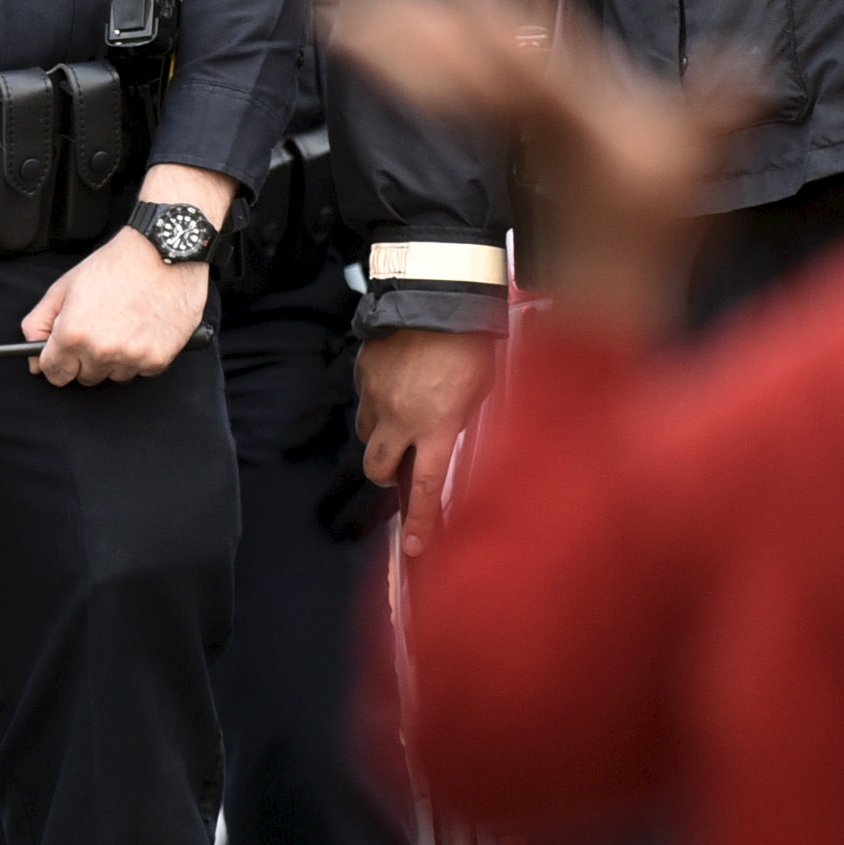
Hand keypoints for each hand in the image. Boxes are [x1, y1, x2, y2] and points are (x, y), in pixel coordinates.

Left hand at [22, 163, 229, 383]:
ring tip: (125, 326)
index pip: (54, 373)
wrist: (165, 253)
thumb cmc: (117, 265)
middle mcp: (100, 351)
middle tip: (100, 330)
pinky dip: (141, 356)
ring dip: (116, 359)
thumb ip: (38, 324)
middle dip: (87, 359)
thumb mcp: (65, 287)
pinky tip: (143, 330)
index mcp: (72, 334)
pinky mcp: (158, 360)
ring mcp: (131, 358)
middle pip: (85, 377)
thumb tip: (34, 360)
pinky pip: (141, 371)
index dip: (58, 361)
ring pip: (114, 376)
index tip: (66, 354)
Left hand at [324, 0, 760, 334]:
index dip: (495, 22)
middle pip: (448, 61)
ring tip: (326, 2)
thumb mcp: (701, 158)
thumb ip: (727, 109)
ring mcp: (500, 124)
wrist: (612, 284)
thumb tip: (754, 65)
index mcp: (568, 113)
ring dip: (378, 35)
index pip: (524, 60)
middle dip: (400, 22)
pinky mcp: (492, 132)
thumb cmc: (656, 220)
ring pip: (425, 74)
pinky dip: (395, 60)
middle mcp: (522, 116)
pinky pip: (430, 87)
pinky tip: (367, 38)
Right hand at [356, 329, 497, 555]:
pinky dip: (377, 400)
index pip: (427, 487)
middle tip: (401, 466)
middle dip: (387, 474)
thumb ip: (460, 420)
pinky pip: (364, 399)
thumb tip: (448, 435)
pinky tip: (397, 380)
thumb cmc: (470, 343)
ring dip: (381, 435)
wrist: (436, 296)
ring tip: (403, 413)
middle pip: (377, 468)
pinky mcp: (363, 373)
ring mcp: (376, 396)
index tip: (414, 548)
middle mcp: (400, 419)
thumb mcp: (480, 390)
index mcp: (437, 427)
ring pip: (365, 433)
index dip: (421, 521)